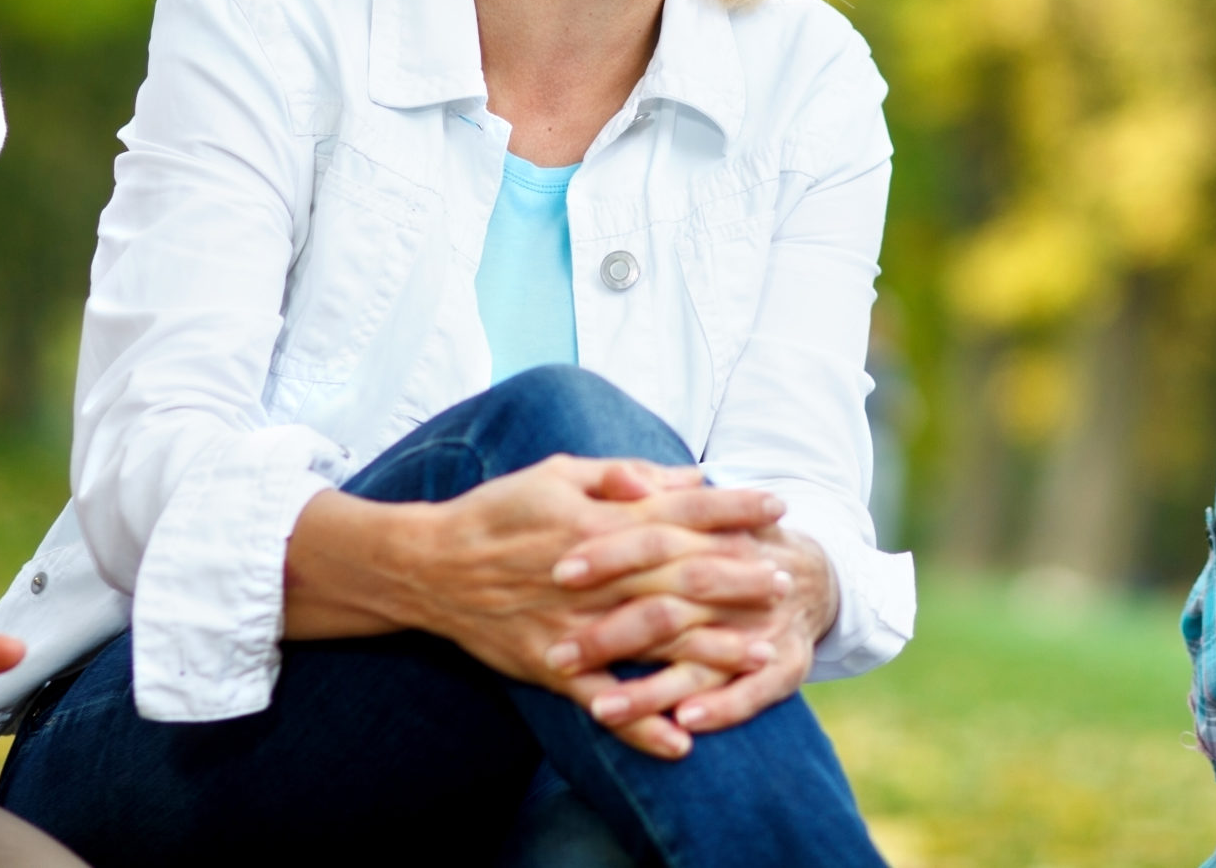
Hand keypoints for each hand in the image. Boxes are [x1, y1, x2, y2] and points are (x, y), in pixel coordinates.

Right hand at [386, 456, 788, 756]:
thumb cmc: (498, 510)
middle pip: (682, 576)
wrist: (428, 566)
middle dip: (740, 578)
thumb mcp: (561, 473)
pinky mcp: (552, 666)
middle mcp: (596, 573)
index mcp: (600, 520)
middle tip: (787, 581)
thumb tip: (687, 476)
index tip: (778, 508)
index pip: (681, 512)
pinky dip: (641, 723)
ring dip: (713, 649)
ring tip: (763, 652)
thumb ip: (626, 475)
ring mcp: (576, 624)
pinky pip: (603, 700)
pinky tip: (682, 742)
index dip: (732, 509)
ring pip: (656, 639)